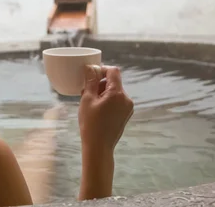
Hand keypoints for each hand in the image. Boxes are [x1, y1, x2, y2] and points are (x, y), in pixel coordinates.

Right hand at [77, 65, 132, 199]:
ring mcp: (128, 107)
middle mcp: (126, 99)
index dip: (102, 70)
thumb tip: (91, 67)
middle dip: (100, 83)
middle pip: (114, 81)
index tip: (90, 76)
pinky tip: (97, 110)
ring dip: (103, 92)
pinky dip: (107, 100)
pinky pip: (117, 101)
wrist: (99, 147)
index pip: (113, 71)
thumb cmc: (91, 124)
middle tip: (86, 91)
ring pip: (115, 91)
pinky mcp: (126, 114)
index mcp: (117, 93)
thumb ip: (91, 81)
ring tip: (90, 102)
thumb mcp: (87, 100)